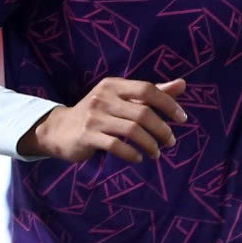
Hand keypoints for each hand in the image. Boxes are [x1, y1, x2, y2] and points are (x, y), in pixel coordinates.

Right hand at [21, 76, 188, 162]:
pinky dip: (132, 154)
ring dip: (150, 145)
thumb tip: (182, 84)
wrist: (59, 130)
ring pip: (132, 130)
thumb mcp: (121, 99)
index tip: (182, 119)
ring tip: (157, 153)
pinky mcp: (87, 136)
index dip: (168, 104)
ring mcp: (94, 117)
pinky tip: (138, 158)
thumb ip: (151, 93)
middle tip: (170, 142)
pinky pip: (116, 146)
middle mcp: (103, 97)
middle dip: (162, 129)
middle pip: (142, 112)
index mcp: (113, 85)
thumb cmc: (97, 113)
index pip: (147, 89)